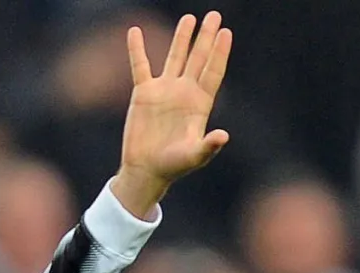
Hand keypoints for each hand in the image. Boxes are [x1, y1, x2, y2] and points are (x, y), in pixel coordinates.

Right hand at [113, 10, 231, 217]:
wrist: (146, 170)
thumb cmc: (173, 166)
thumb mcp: (193, 157)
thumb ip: (208, 146)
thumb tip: (223, 136)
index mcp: (199, 104)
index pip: (212, 72)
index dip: (219, 53)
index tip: (225, 33)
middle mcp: (184, 93)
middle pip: (197, 59)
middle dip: (205, 37)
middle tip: (214, 16)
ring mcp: (164, 91)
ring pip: (175, 57)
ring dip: (181, 38)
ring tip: (189, 19)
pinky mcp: (143, 94)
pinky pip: (140, 66)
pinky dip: (137, 49)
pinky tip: (134, 31)